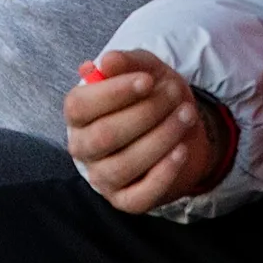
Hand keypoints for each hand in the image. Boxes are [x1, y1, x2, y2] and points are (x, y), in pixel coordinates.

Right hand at [65, 49, 234, 212]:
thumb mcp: (144, 70)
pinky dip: (163, 174)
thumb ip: (126, 63)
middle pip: (104, 135)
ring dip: (161, 138)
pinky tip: (181, 151)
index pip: (80, 106)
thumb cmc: (151, 97)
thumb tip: (107, 62)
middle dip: (145, 113)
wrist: (178, 129)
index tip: (147, 80)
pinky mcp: (125, 200)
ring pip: (124, 165)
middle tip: (175, 95)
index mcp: (77, 115)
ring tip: (186, 116)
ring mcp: (102, 177)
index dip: (113, 93)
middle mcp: (82, 147)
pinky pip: (139, 196)